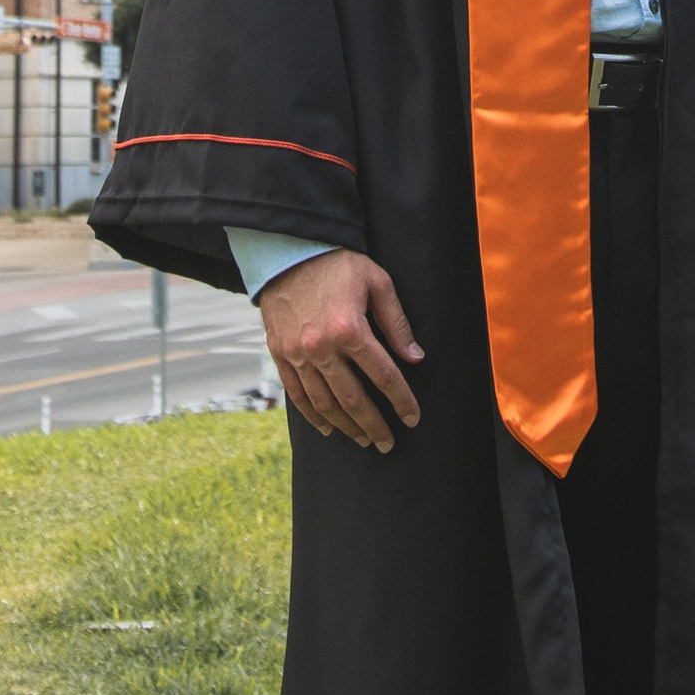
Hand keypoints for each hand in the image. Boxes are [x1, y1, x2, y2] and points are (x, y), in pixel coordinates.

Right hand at [258, 248, 423, 450]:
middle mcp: (321, 347)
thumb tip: (415, 358)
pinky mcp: (279, 354)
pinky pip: (297, 394)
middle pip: (353, 399)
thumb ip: (396, 323)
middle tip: (388, 444)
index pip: (383, 375)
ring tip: (363, 440)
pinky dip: (313, 416)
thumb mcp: (377, 282)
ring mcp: (297, 353)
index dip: (401, 400)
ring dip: (346, 426)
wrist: (289, 250)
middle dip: (374, 426)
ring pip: (324, 403)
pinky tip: (328, 428)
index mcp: (350, 329)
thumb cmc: (339, 263)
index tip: (413, 418)